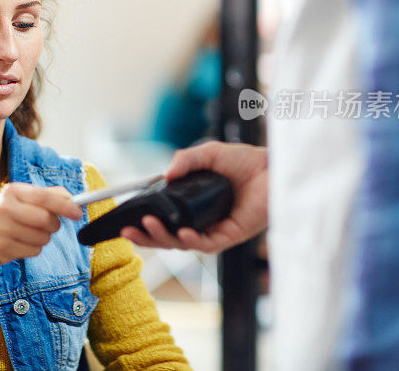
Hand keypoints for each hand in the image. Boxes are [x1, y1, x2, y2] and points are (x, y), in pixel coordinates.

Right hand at [0, 183, 82, 269]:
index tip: (78, 212)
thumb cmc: (5, 218)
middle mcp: (4, 208)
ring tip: (29, 234)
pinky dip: (33, 249)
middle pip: (45, 219)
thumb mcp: (20, 200)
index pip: (44, 197)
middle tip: (49, 226)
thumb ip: (48, 196)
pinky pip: (34, 250)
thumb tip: (72, 199)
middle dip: (53, 225)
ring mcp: (1, 228)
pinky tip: (20, 244)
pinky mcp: (1, 247)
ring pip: (42, 237)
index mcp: (11, 191)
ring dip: (43, 239)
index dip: (65, 205)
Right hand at [120, 141, 267, 252]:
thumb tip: (166, 176)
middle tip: (129, 230)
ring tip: (149, 225)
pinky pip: (207, 244)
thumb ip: (185, 160)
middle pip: (167, 237)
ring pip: (182, 244)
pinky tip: (182, 233)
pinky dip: (192, 240)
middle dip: (146, 237)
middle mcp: (200, 220)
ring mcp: (214, 229)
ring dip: (163, 238)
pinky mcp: (230, 235)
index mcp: (191, 205)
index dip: (144, 223)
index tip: (126, 221)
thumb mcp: (207, 154)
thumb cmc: (244, 161)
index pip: (163, 220)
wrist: (272, 168)